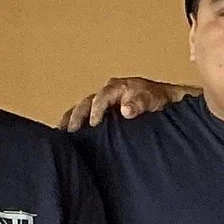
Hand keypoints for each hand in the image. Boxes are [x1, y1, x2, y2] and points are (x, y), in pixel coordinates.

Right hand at [58, 77, 183, 132]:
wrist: (161, 101)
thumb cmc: (156, 100)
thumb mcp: (151, 98)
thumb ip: (139, 102)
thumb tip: (125, 110)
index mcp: (117, 87)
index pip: (102, 97)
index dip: (97, 109)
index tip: (94, 123)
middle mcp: (105, 93)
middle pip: (86, 102)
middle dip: (77, 116)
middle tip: (71, 130)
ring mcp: (101, 103)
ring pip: (81, 109)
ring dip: (71, 120)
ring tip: (61, 134)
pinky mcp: (100, 113)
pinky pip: (83, 116)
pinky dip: (73, 123)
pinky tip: (66, 135)